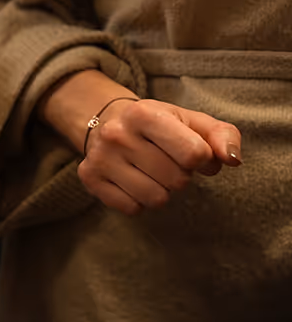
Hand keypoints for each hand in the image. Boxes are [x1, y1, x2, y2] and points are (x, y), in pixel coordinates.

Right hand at [79, 98, 242, 214]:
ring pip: (155, 198)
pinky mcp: (90, 178)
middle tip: (168, 163)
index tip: (192, 153)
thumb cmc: (160, 126)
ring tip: (152, 173)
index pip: (194, 154)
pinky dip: (140, 201)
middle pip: (177, 180)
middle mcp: (117, 133)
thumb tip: (231, 159)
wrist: (106, 122)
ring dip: (162, 191)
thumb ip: (223, 136)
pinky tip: (133, 182)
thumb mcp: (192, 121)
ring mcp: (100, 157)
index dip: (202, 160)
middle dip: (181, 176)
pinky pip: (132, 208)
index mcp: (143, 113)